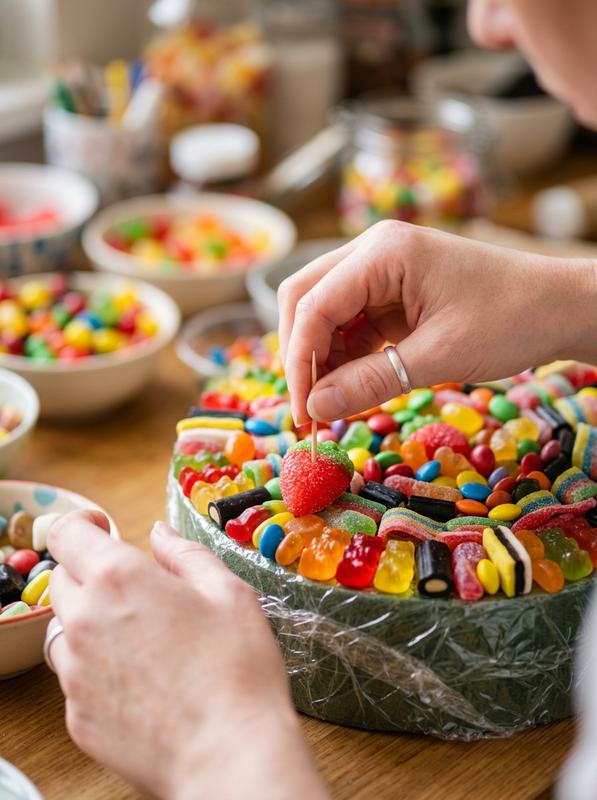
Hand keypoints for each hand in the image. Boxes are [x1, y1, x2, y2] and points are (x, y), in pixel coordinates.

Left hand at [47, 511, 327, 799]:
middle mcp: (84, 621)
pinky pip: (76, 677)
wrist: (229, 753)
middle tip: (138, 590)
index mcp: (119, 579)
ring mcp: (74, 673)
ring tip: (143, 640)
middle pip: (63, 580)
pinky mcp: (76, 716)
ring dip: (91, 622)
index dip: (83, 525)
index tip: (104, 530)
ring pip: (65, 630)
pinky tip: (143, 682)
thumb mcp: (228, 592)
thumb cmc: (237, 667)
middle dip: (92, 574)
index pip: (67, 534)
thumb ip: (185, 554)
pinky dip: (98, 669)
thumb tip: (158, 534)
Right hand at [278, 221, 596, 423]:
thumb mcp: (439, 356)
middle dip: (301, 356)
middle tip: (309, 409)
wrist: (559, 307)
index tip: (304, 412)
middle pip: (305, 299)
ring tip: (331, 405)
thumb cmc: (510, 320)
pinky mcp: (392, 293)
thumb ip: (372, 381)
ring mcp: (381, 270)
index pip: (313, 304)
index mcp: (384, 251)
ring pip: (324, 313)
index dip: (299, 361)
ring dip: (321, 359)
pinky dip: (345, 357)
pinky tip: (352, 387)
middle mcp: (373, 251)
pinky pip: (351, 324)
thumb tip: (316, 408)